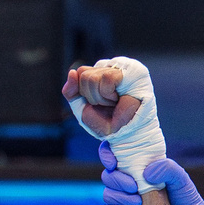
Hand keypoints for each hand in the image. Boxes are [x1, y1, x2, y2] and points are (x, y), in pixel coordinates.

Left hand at [64, 58, 166, 180]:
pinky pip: (106, 78)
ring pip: (92, 77)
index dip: (82, 91)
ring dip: (100, 98)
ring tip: (113, 103)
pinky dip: (107, 94)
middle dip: (91, 97)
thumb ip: (71, 91)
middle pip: (84, 75)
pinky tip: (118, 99)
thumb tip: (72, 72)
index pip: (80, 72)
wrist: (125, 136)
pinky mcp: (132, 72)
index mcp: (100, 74)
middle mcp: (111, 68)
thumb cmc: (107, 122)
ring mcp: (121, 69)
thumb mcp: (81, 107)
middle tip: (107, 105)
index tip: (96, 104)